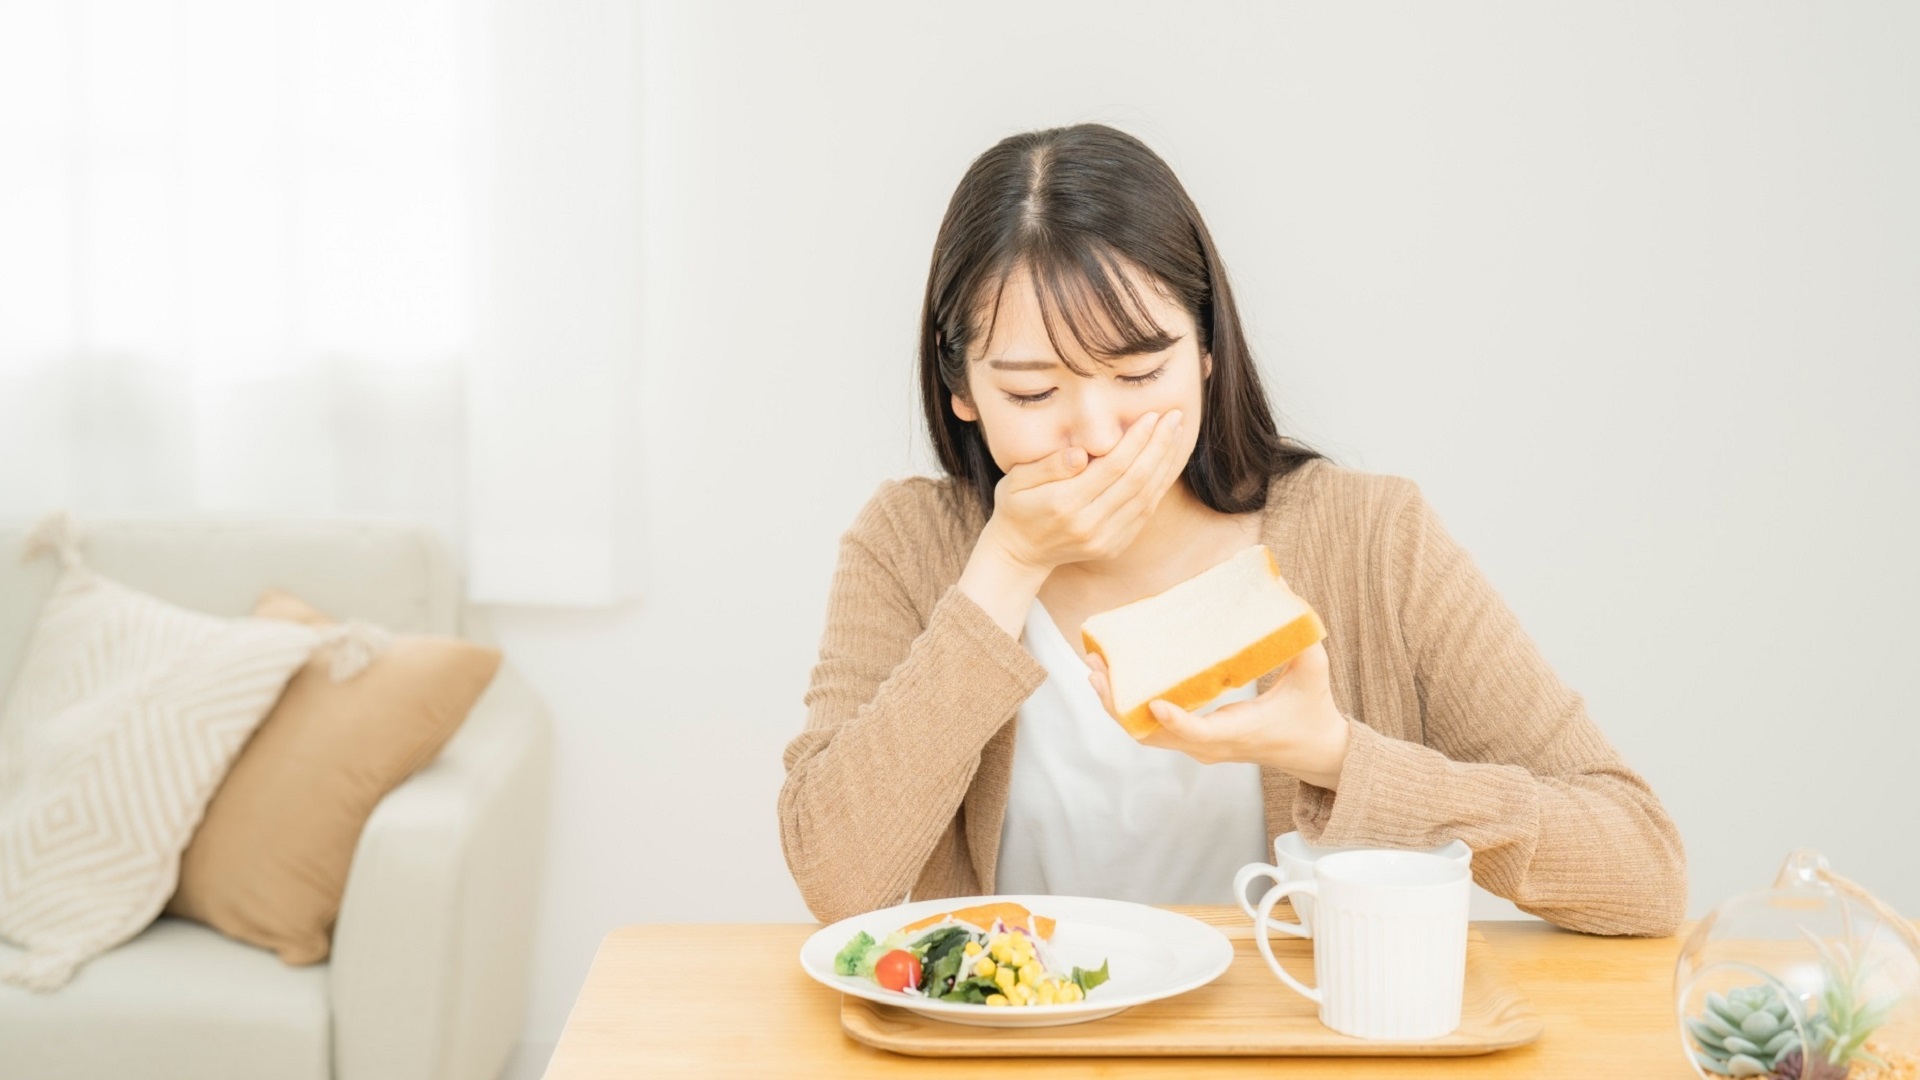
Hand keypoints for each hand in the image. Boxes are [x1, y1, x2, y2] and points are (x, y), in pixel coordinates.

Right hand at [979, 410, 1187, 573]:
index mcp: (1064, 503)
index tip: (1153, 415)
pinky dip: (1159, 485)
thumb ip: (1048, 466)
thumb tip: (1080, 454)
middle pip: (1136, 480)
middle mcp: (1089, 524)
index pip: (1112, 467)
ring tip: (1177, 434)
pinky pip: (1145, 513)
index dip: (1137, 440)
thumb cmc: (1016, 507)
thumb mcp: (1016, 480)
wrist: (1019, 554)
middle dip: (1160, 445)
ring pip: (1146, 497)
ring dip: (1166, 463)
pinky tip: (1167, 462)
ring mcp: (1104, 539)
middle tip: (1175, 417)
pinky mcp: (1114, 546)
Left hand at [1085, 639, 1350, 790]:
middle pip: (1154, 734)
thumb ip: (1301, 638)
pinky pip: (1151, 730)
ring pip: (1146, 734)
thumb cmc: (1312, 710)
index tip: (1151, 701)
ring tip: (1094, 672)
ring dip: (1116, 707)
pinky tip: (1112, 681)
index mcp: (1240, 732)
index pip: (1200, 733)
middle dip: (1119, 705)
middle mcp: (1212, 745)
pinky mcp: (1194, 741)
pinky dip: (1128, 710)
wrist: (1314, 751)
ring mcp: (1199, 746)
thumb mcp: (1313, 673)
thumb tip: (1284, 591)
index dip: (1175, 721)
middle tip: (1097, 670)